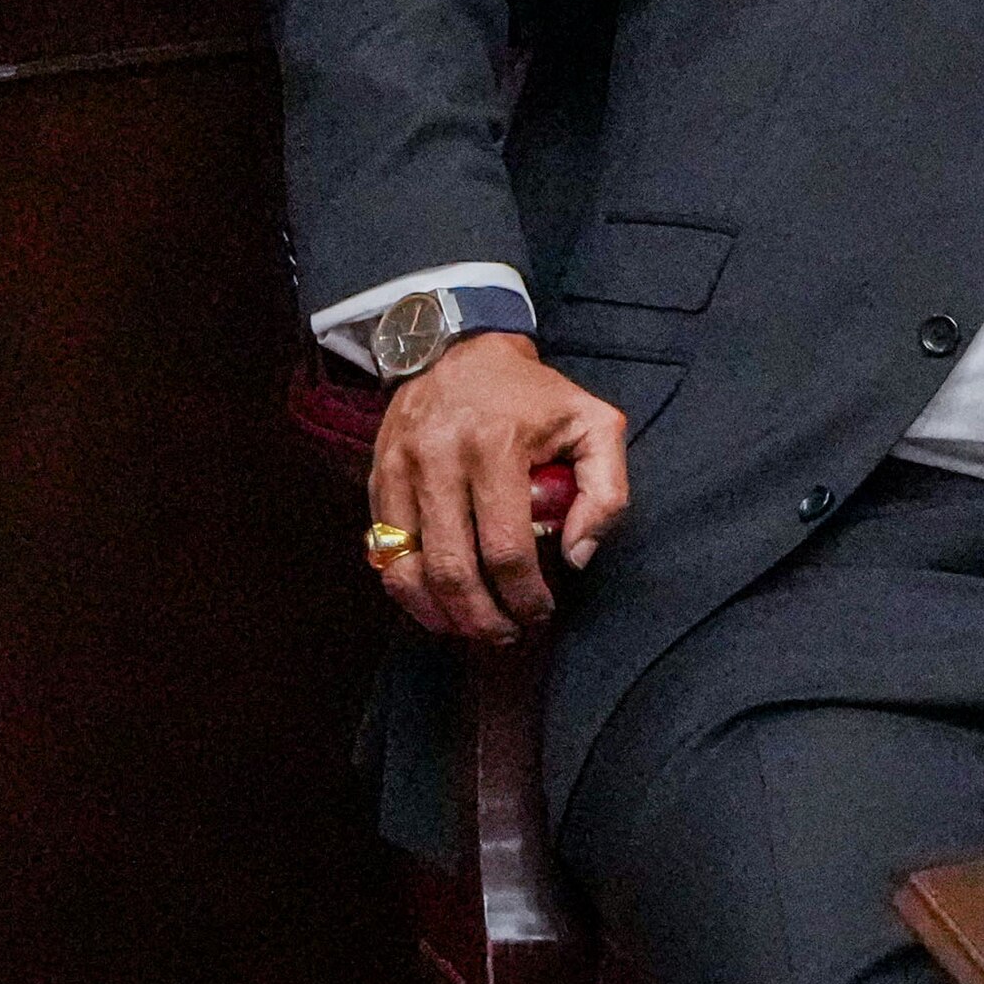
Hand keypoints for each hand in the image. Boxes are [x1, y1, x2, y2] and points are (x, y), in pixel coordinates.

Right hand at [365, 330, 630, 642]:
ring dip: (439, 613)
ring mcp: (400, 469)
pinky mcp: (377, 477)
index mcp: (497, 445)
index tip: (539, 613)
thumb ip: (606, 491)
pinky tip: (436, 603)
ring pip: (408, 569)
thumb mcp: (594, 424)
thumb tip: (577, 557)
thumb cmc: (534, 395)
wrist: (459, 349)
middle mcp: (440, 458)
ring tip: (470, 628)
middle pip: (453, 569)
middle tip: (504, 634)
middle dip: (481, 617)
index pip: (506, 547)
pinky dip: (408, 588)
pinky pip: (382, 551)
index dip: (524, 595)